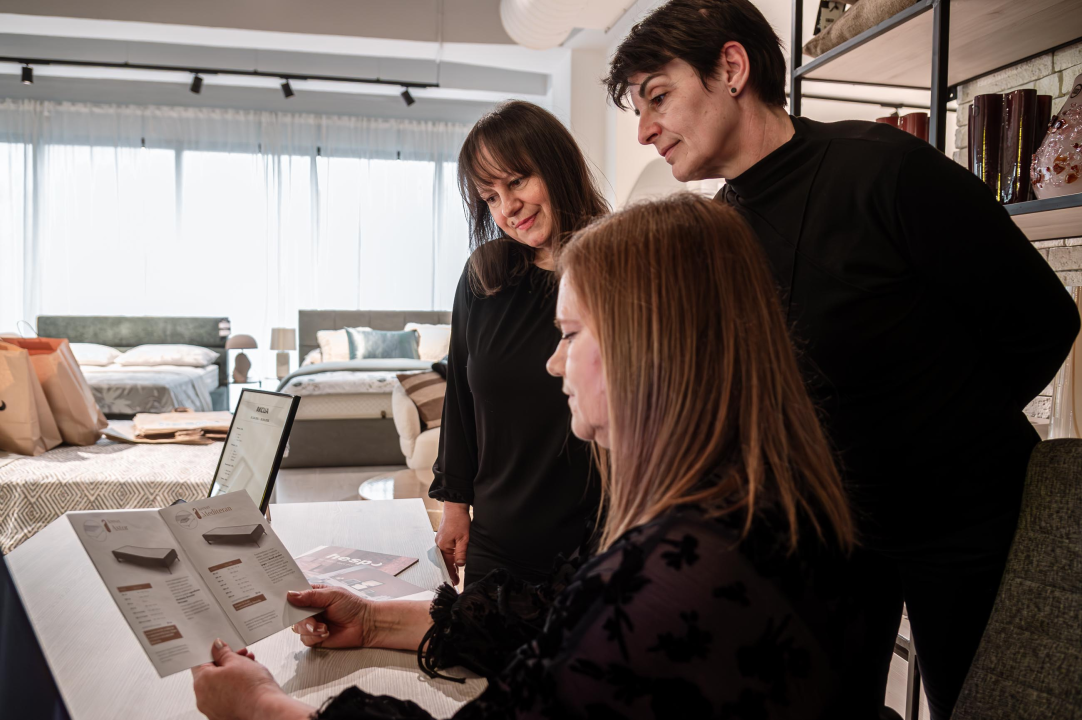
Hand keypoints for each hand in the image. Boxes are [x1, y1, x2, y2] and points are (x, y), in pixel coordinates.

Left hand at [191, 639, 311, 719]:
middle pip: (211, 674)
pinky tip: (247, 682)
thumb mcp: (238, 661)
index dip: (214, 652)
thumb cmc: (252, 687)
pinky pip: (225, 698)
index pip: (200, 661)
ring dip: (232, 675)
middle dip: (227, 663)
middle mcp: (202, 698)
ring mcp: (212, 709)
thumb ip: (223, 652)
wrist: (266, 708)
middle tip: (240, 657)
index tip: (223, 649)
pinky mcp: (222, 715)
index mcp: (201, 681)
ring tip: (249, 669)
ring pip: (219, 686)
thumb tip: (217, 647)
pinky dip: (233, 689)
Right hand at [288, 584, 433, 651]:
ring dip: (309, 628)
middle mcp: (310, 609)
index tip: (280, 599)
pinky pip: (305, 639)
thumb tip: (290, 595)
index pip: (294, 594)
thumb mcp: (331, 595)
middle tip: (309, 619)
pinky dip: (314, 637)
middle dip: (299, 617)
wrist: (365, 625)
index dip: (287, 597)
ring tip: (323, 627)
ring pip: (297, 628)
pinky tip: (326, 632)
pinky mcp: (316, 637)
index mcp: (313, 595)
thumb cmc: (352, 606)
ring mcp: (312, 623)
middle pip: (292, 613)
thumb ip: (310, 596)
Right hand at [435, 502, 469, 584]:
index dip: (451, 574)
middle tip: (456, 580)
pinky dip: (450, 555)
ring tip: (456, 572)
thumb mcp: (464, 538)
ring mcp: (440, 540)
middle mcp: (439, 544)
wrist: (455, 506)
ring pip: (446, 555)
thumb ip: (461, 553)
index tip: (454, 583)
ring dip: (451, 563)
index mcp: (443, 546)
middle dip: (450, 570)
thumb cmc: (459, 520)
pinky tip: (455, 558)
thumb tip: (460, 565)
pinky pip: (446, 549)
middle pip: (445, 561)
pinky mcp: (443, 536)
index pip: (447, 565)